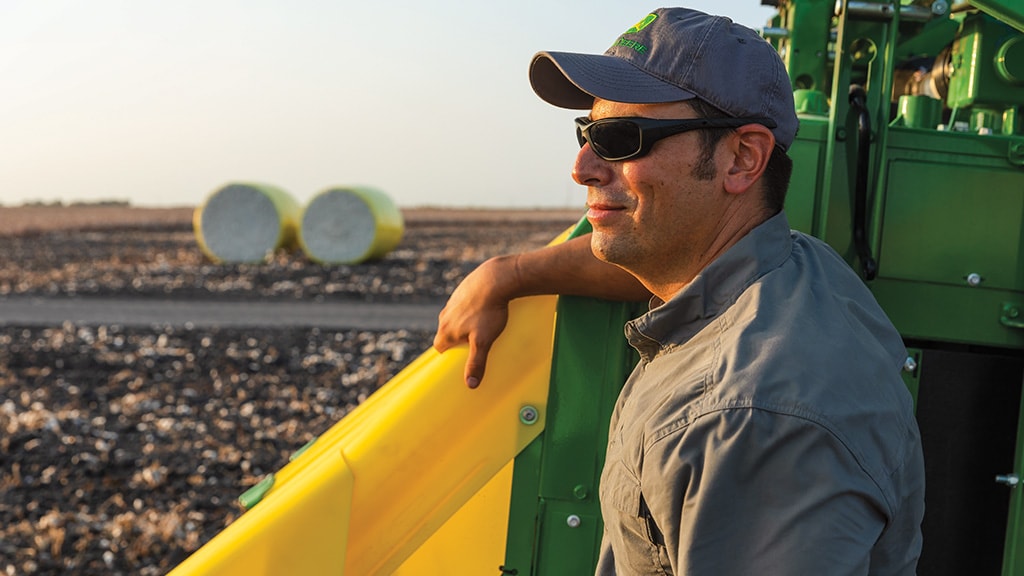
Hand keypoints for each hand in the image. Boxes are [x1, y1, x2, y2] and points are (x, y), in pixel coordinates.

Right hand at [433, 255, 518, 388]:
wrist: (495, 279)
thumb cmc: (489, 311)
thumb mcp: (483, 341)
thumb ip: (476, 363)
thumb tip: (470, 385)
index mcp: (446, 329)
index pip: (439, 347)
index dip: (448, 353)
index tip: (457, 357)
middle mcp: (445, 315)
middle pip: (446, 332)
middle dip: (457, 339)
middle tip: (473, 343)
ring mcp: (453, 301)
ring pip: (454, 317)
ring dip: (464, 323)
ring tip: (481, 326)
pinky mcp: (463, 290)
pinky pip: (464, 304)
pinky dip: (471, 309)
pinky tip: (485, 309)